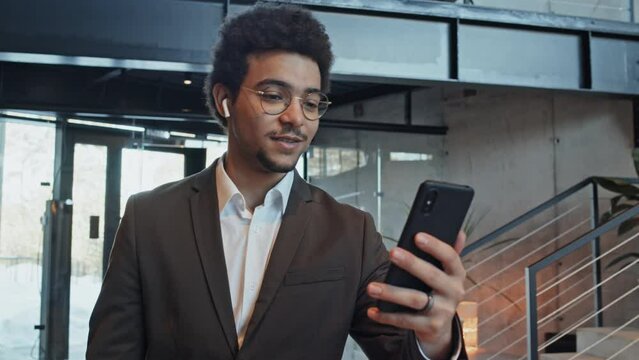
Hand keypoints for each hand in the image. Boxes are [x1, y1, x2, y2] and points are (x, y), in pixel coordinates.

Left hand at [366, 231, 466, 358]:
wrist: (441, 327)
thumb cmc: (438, 291)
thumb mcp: (446, 273)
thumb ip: (449, 253)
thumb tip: (458, 231)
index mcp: (457, 274)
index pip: (450, 257)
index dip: (435, 246)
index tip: (417, 236)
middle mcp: (454, 292)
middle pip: (431, 276)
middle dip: (411, 263)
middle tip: (392, 253)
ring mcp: (443, 311)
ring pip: (415, 300)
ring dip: (391, 293)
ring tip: (371, 287)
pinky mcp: (431, 327)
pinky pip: (406, 320)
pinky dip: (387, 316)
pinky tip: (372, 310)